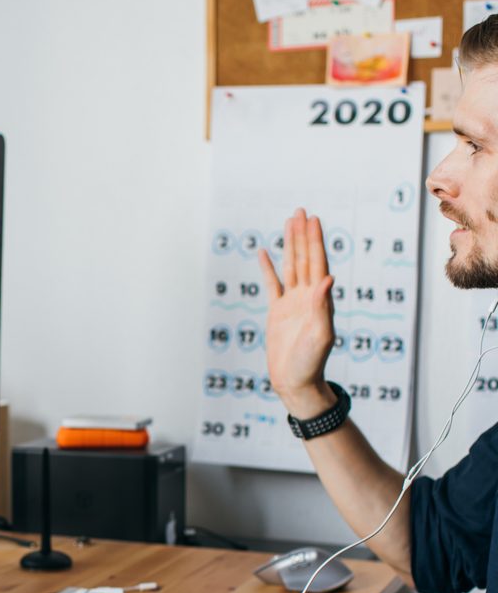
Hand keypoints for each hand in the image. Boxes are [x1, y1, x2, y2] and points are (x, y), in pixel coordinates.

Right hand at [259, 209, 336, 417]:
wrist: (296, 381)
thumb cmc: (311, 362)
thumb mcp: (321, 335)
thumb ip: (322, 307)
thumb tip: (328, 278)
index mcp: (320, 300)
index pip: (318, 264)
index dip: (315, 241)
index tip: (312, 220)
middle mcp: (308, 297)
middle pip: (305, 259)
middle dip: (303, 235)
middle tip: (301, 212)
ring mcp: (292, 303)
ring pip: (291, 266)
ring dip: (290, 245)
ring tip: (288, 223)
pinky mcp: (277, 312)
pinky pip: (272, 285)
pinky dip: (269, 268)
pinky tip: (264, 253)